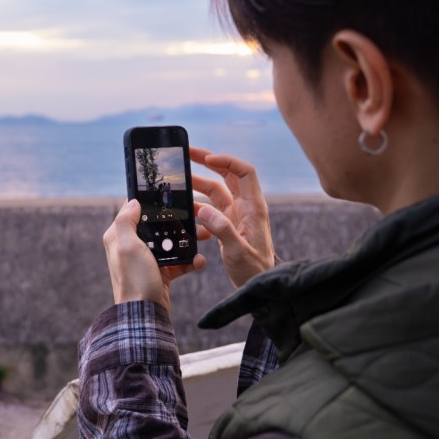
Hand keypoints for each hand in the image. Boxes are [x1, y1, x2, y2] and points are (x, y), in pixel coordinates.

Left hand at [102, 199, 203, 309]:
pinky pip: (177, 261)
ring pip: (168, 243)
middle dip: (175, 222)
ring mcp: (146, 260)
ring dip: (186, 240)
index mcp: (118, 238)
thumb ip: (126, 222)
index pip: (131, 211)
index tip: (168, 196)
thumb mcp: (128, 247)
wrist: (145, 314)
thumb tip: (132, 202)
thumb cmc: (134, 280)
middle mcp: (130, 247)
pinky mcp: (159, 272)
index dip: (148, 202)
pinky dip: (188, 260)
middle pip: (155, 226)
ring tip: (203, 236)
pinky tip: (199, 260)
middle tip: (194, 217)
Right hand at [191, 147, 275, 287]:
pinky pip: (210, 208)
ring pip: (216, 190)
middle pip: (227, 175)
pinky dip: (197, 205)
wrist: (258, 285)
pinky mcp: (226, 224)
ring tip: (180, 179)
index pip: (244, 172)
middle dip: (208, 162)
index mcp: (253, 207)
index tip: (207, 160)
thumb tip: (204, 210)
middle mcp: (245, 206)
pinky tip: (184, 207)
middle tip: (187, 154)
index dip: (227, 161)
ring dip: (199, 182)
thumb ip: (222, 230)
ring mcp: (235, 215)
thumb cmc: (254, 270)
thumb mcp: (238, 252)